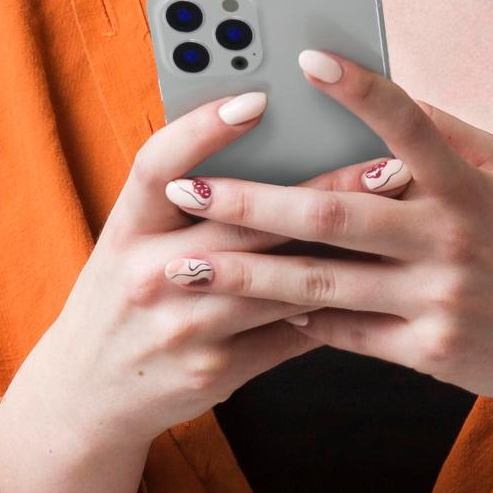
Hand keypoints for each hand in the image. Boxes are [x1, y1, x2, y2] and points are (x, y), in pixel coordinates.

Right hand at [22, 85, 382, 447]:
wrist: (90, 394)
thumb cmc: (125, 294)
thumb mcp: (131, 238)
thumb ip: (181, 196)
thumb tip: (266, 132)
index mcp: (125, 229)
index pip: (159, 164)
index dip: (205, 128)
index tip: (260, 98)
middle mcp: (149, 274)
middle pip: (247, 222)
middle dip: (326, 192)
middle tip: (389, 165)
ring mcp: (186, 327)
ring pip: (283, 279)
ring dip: (348, 250)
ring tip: (402, 220)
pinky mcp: (218, 370)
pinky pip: (292, 331)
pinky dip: (335, 304)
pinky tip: (378, 279)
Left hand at [157, 47, 492, 418]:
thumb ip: (442, 133)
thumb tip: (380, 92)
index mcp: (468, 184)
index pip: (408, 123)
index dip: (359, 88)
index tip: (304, 59)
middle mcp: (452, 238)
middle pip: (333, 216)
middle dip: (251, 203)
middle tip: (187, 189)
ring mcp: (438, 299)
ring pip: (323, 284)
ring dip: (246, 275)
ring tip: (184, 265)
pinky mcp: (429, 352)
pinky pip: (346, 332)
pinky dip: (299, 318)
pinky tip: (253, 306)